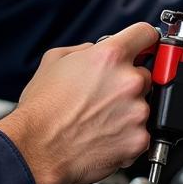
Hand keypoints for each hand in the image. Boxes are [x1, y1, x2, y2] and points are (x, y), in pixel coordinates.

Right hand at [0, 21, 157, 183]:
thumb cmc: (42, 110)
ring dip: (127, 111)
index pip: (146, 33)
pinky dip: (127, 135)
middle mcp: (128, 82)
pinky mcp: (139, 140)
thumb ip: (85, 49)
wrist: (37, 149)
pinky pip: (142, 132)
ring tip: (99, 120)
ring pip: (143, 105)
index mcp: (110, 57)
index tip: (144, 47)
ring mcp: (137, 112)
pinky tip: (103, 136)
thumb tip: (97, 51)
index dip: (144, 40)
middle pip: (145, 74)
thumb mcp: (54, 61)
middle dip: (127, 83)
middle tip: (103, 96)